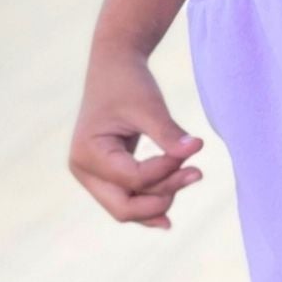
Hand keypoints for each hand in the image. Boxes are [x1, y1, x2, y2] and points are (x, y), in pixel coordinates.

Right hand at [69, 39, 204, 230]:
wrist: (114, 65)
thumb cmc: (129, 82)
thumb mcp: (149, 105)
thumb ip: (168, 132)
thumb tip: (196, 149)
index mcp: (88, 152)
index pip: (133, 179)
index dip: (166, 170)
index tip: (193, 149)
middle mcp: (83, 170)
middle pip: (124, 207)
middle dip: (162, 197)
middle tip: (197, 174)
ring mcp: (91, 176)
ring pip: (127, 207)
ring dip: (160, 198)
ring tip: (192, 176)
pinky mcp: (104, 175)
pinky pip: (127, 198)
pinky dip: (149, 202)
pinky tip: (168, 215)